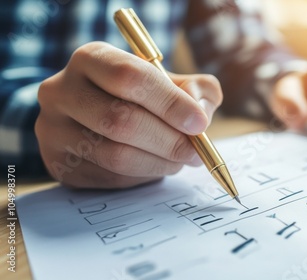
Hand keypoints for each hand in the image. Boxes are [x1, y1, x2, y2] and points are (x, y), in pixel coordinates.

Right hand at [35, 42, 222, 187]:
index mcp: (92, 59)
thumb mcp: (172, 81)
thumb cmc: (142, 97)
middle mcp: (62, 90)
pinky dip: (141, 176)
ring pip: (115, 156)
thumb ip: (196, 90)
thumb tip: (199, 115)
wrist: (94, 117)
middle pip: (121, 120)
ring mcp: (54, 130)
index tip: (199, 123)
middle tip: (195, 152)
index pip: (130, 77)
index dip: (170, 103)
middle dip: (168, 141)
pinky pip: (108, 178)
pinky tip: (153, 166)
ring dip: (158, 163)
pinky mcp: (57, 164)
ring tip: (179, 160)